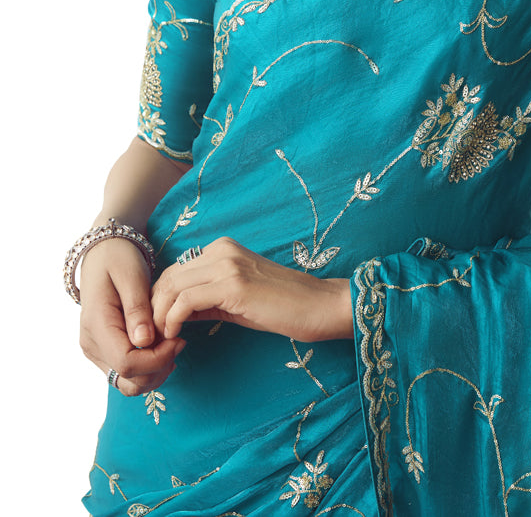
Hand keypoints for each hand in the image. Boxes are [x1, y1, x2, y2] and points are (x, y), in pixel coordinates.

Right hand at [79, 239, 185, 395]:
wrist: (103, 253)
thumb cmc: (119, 259)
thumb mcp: (131, 277)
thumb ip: (137, 309)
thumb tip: (145, 341)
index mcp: (96, 325)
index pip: (127, 362)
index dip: (157, 359)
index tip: (179, 339)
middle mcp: (92, 344)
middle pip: (127, 379)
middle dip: (159, 368)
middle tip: (180, 342)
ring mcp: (96, 350)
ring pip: (127, 383)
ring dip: (154, 372)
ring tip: (173, 345)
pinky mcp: (104, 350)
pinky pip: (126, 373)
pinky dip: (147, 368)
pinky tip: (162, 347)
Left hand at [150, 237, 352, 342]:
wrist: (318, 306)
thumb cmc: (281, 306)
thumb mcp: (236, 300)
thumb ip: (206, 301)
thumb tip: (174, 314)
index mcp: (222, 249)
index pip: (175, 271)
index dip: (160, 300)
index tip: (158, 327)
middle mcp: (221, 250)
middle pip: (168, 277)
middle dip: (153, 309)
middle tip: (153, 337)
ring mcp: (227, 265)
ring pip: (172, 287)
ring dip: (159, 317)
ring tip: (162, 340)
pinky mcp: (232, 285)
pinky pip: (186, 301)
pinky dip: (173, 320)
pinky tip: (178, 336)